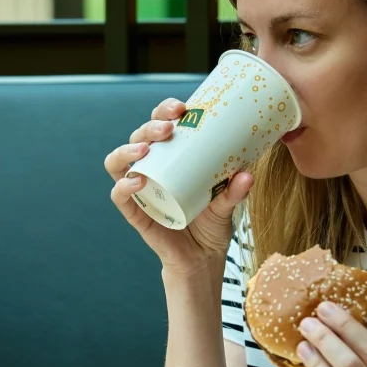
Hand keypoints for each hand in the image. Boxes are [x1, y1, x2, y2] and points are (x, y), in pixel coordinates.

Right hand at [104, 98, 252, 274]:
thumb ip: (235, 191)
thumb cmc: (212, 225)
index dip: (165, 110)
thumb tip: (248, 174)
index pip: (161, 124)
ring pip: (118, 160)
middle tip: (169, 127)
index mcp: (172, 158)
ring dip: (128, 149)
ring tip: (146, 149)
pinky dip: (123, 186)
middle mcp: (152, 169)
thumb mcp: (227, 205)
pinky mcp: (134, 212)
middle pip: (139, 136)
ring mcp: (140, 190)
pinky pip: (119, 195)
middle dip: (150, 125)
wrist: (202, 259)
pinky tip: (137, 182)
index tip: (183, 107)